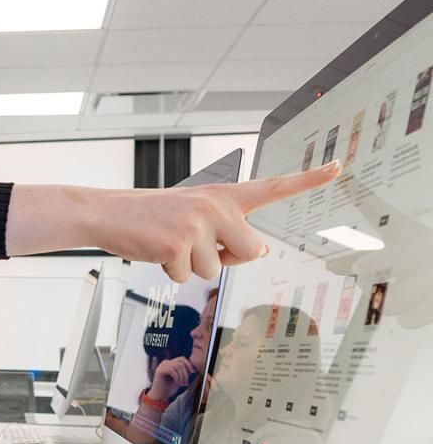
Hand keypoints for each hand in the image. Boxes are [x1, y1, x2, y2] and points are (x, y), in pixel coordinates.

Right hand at [93, 164, 339, 281]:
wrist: (107, 212)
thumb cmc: (152, 216)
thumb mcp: (194, 215)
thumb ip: (229, 230)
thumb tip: (261, 252)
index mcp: (223, 195)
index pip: (273, 186)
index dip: (308, 179)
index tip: (338, 167)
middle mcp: (216, 206)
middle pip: (253, 251)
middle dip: (229, 259)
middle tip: (198, 246)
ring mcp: (197, 225)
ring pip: (217, 270)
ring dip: (194, 267)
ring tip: (170, 245)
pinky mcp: (177, 245)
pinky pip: (188, 276)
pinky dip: (171, 272)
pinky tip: (156, 251)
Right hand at [146, 355, 194, 403]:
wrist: (160, 396)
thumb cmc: (170, 388)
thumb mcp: (180, 378)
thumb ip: (185, 372)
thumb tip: (193, 368)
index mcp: (170, 363)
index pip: (182, 359)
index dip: (189, 365)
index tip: (192, 373)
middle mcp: (165, 363)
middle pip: (180, 362)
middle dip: (186, 373)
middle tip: (186, 382)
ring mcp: (162, 366)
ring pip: (177, 365)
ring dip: (182, 376)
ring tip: (182, 384)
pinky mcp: (159, 370)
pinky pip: (172, 370)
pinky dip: (177, 377)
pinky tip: (177, 382)